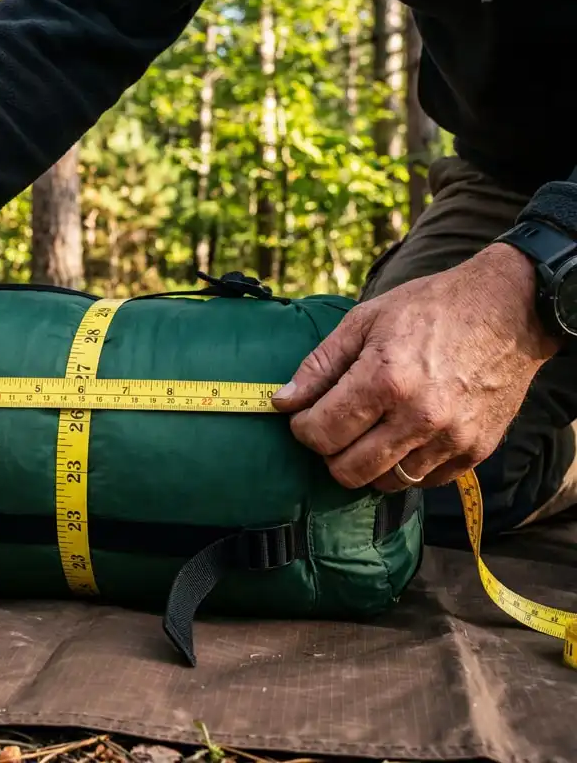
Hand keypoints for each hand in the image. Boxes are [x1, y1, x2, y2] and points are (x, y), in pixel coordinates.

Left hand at [271, 243, 559, 491]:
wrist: (509, 310)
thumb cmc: (431, 309)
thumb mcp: (365, 321)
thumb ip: (319, 365)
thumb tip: (281, 402)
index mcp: (385, 380)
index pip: (321, 433)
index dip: (302, 427)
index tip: (304, 415)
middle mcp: (419, 417)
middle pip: (347, 470)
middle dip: (329, 452)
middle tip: (334, 427)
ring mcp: (451, 438)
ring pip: (384, 482)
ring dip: (366, 463)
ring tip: (369, 431)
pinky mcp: (475, 451)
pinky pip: (423, 481)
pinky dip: (404, 466)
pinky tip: (403, 437)